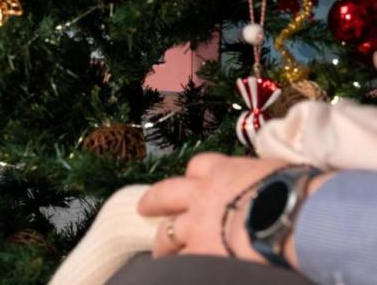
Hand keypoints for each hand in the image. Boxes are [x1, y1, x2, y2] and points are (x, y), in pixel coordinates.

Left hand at [138, 153, 289, 263]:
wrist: (296, 215)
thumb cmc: (296, 191)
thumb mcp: (277, 171)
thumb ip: (263, 177)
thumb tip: (278, 182)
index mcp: (224, 172)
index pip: (198, 166)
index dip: (193, 175)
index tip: (191, 181)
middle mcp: (203, 195)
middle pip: (166, 193)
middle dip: (153, 200)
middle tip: (144, 207)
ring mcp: (197, 224)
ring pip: (167, 232)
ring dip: (162, 243)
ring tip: (160, 252)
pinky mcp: (201, 251)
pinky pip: (182, 261)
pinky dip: (179, 268)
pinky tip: (177, 274)